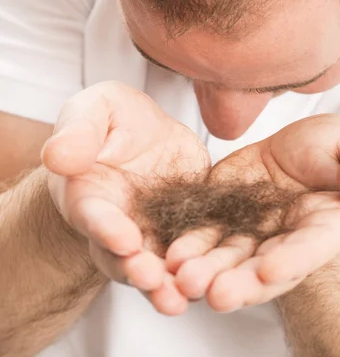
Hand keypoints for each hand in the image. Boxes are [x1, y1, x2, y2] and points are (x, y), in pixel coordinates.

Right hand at [42, 81, 209, 314]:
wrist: (147, 136)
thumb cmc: (114, 121)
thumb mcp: (97, 109)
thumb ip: (79, 130)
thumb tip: (58, 156)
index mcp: (89, 194)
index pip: (94, 216)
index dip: (107, 229)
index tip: (125, 240)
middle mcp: (118, 224)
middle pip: (123, 256)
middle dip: (136, 270)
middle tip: (152, 279)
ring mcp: (151, 234)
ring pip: (155, 267)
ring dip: (165, 285)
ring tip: (180, 298)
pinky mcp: (185, 233)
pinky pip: (191, 257)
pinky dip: (199, 272)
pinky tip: (214, 282)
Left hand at [166, 114, 339, 311]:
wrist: (296, 150)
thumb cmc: (334, 151)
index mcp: (329, 226)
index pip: (315, 245)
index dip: (295, 259)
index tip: (272, 268)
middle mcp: (288, 240)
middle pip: (265, 267)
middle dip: (241, 282)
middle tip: (217, 294)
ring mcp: (254, 231)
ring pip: (230, 258)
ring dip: (207, 271)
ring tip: (184, 278)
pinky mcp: (223, 215)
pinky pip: (205, 233)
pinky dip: (189, 246)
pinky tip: (171, 254)